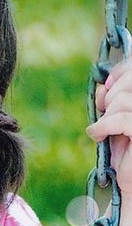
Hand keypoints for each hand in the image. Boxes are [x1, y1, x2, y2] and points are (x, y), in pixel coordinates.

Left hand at [88, 60, 131, 196]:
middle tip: (103, 111)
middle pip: (131, 83)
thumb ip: (113, 101)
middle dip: (111, 95)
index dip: (124, 71)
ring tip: (102, 130)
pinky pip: (122, 120)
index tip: (106, 84)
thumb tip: (102, 85)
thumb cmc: (127, 153)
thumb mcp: (117, 121)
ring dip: (106, 114)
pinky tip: (96, 135)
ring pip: (123, 101)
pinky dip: (102, 126)